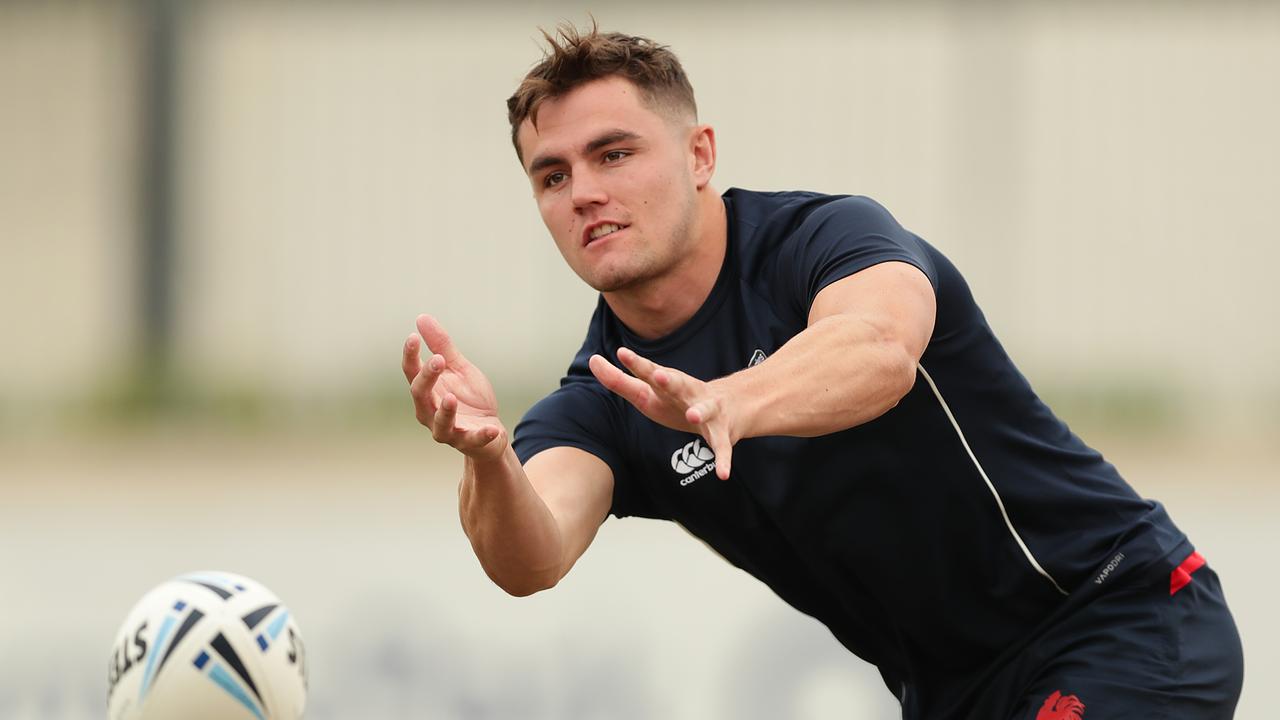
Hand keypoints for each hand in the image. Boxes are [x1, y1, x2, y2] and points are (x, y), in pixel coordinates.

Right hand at [403, 314, 506, 460]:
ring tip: (451, 398)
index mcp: (427, 391)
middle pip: (420, 395)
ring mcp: (447, 430)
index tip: (412, 337)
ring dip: (445, 411)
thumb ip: (442, 347)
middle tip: (439, 360)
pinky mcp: (468, 442)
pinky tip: (492, 429)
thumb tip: (421, 318)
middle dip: (428, 378)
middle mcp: (430, 412)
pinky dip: (482, 435)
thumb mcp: (459, 369)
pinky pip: (473, 440)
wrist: (489, 431)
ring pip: (439, 424)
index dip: (410, 356)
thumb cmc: (468, 399)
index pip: (412, 373)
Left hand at [588, 347, 736, 479]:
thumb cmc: (677, 400)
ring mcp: (708, 411)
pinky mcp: (721, 432)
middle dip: (670, 380)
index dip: (636, 364)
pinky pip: (722, 447)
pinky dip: (723, 460)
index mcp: (668, 384)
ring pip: (704, 410)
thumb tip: (593, 360)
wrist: (729, 406)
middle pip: (678, 384)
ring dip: (698, 411)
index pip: (650, 372)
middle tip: (660, 376)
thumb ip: (620, 380)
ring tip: (692, 416)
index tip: (622, 353)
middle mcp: (688, 392)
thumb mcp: (648, 390)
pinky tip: (722, 474)